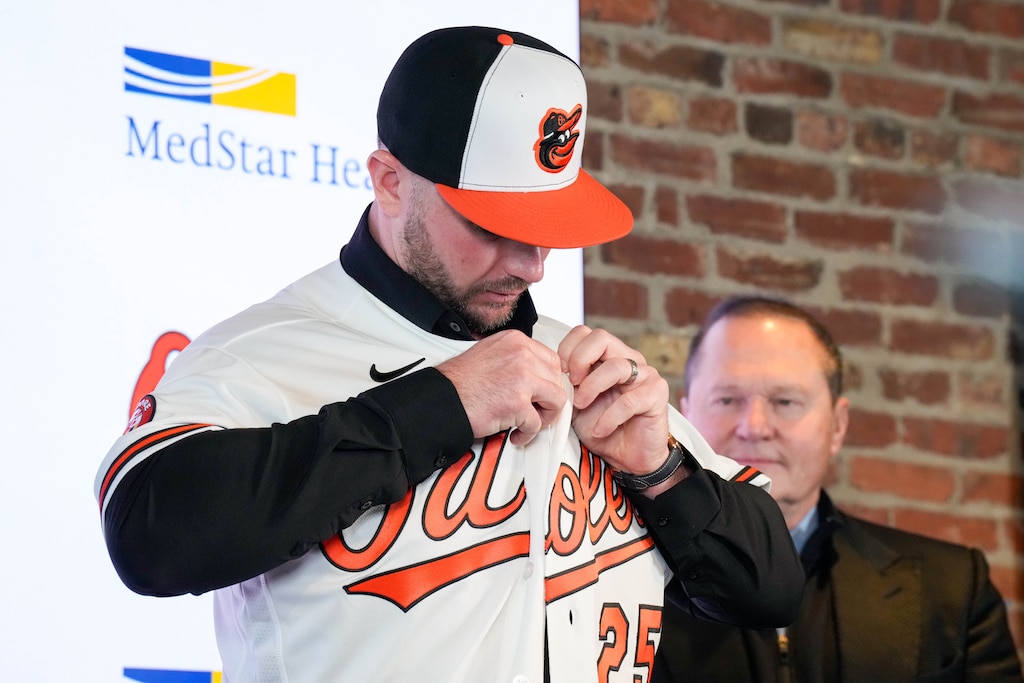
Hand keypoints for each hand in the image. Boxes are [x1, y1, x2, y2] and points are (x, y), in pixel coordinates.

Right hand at [436, 330, 566, 445]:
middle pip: (557, 380)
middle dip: (549, 399)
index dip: (549, 381)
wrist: (442, 399)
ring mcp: (522, 378)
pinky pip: (537, 424)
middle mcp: (521, 355)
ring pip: (556, 400)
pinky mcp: (517, 403)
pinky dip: (527, 434)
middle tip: (536, 411)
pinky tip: (515, 434)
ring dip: (544, 416)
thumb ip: (516, 359)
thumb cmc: (460, 382)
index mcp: (516, 341)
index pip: (552, 360)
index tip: (543, 394)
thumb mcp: (491, 354)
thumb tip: (537, 374)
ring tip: (529, 422)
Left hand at [558, 325, 670, 478]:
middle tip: (571, 383)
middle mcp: (627, 359)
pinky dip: (609, 417)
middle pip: (601, 338)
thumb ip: (567, 385)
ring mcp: (645, 375)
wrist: (626, 457)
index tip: (559, 372)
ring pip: (616, 366)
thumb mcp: (575, 404)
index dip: (567, 348)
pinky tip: (600, 430)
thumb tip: (551, 371)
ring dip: (592, 387)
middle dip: (579, 360)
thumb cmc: (601, 428)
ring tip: (581, 406)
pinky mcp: (657, 394)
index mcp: (607, 357)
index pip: (585, 333)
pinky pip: (630, 400)